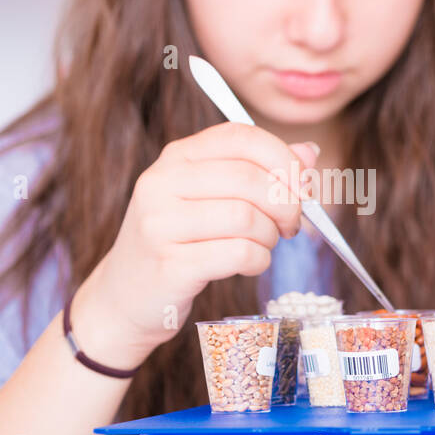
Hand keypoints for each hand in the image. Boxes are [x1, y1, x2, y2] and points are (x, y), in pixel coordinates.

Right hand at [72, 122, 317, 367]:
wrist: (124, 298)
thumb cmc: (178, 243)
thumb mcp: (210, 198)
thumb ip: (258, 171)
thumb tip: (310, 152)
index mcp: (175, 157)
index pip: (240, 137)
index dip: (283, 158)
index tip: (302, 186)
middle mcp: (161, 183)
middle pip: (250, 179)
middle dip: (287, 205)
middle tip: (290, 225)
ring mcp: (160, 225)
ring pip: (247, 218)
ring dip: (270, 237)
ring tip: (263, 245)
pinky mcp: (170, 266)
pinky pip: (239, 255)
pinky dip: (258, 261)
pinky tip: (250, 264)